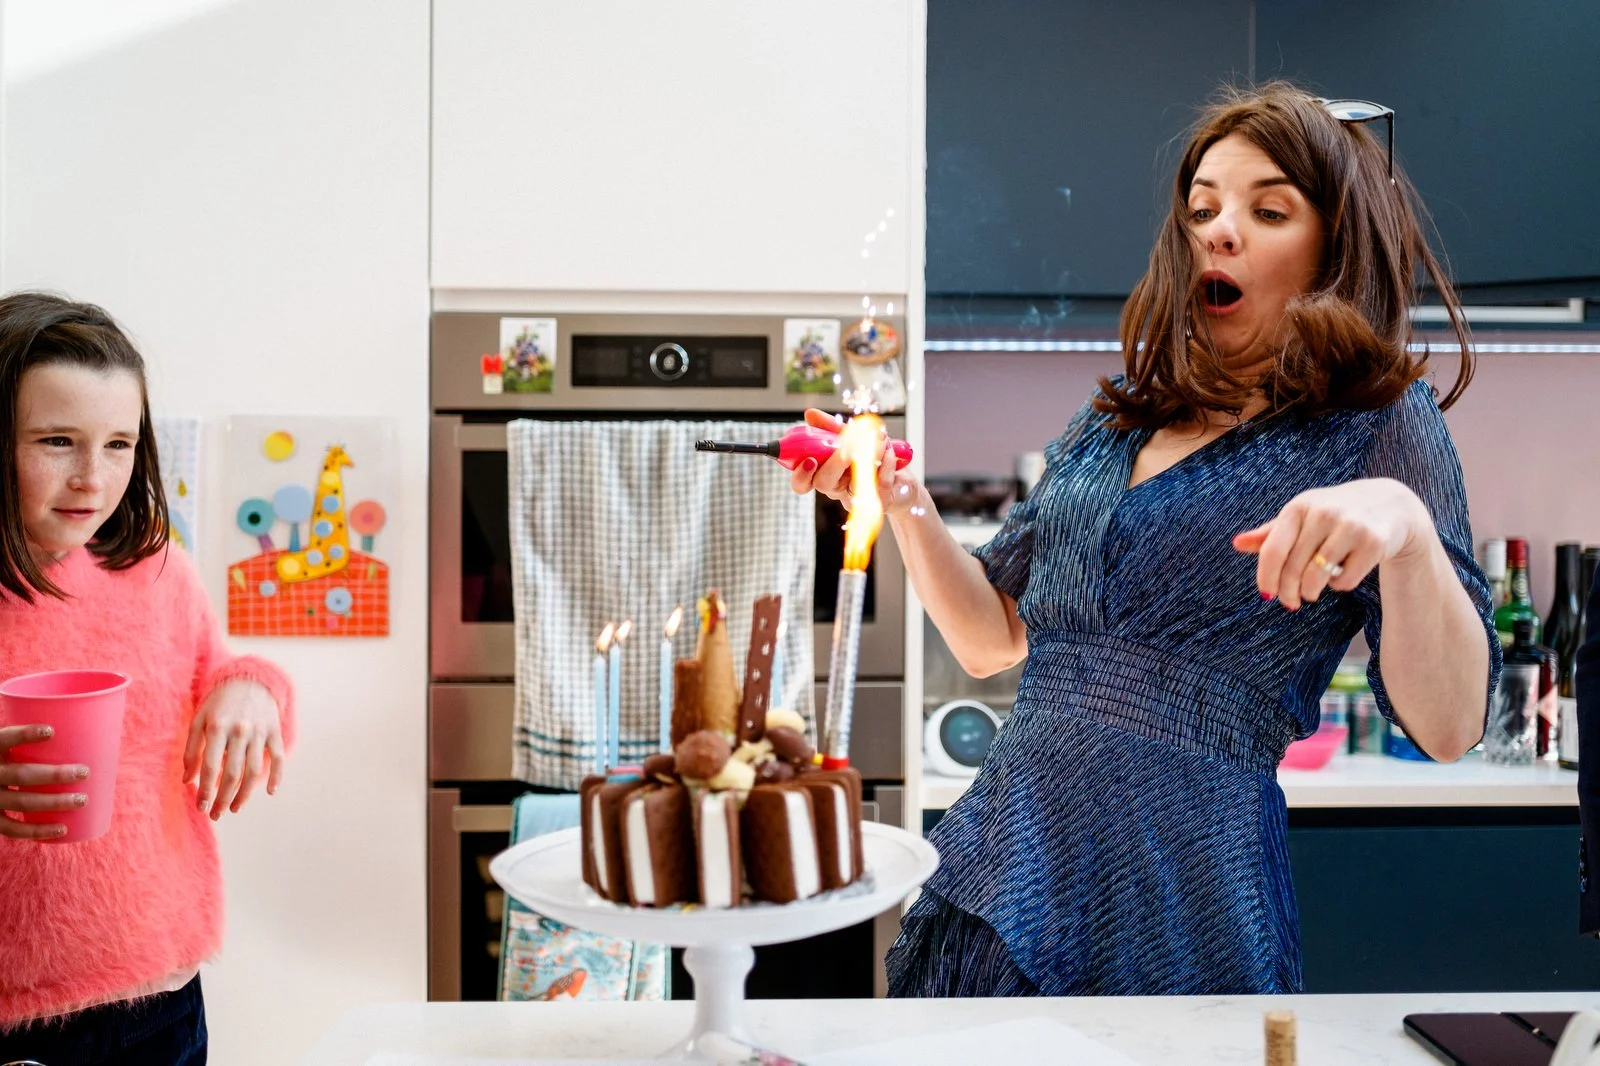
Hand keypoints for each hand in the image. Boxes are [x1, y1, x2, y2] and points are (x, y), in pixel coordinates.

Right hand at [0, 723, 89, 840]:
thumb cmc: (8, 761)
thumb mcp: (11, 750)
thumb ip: (34, 745)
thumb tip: (89, 734)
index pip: (4, 739)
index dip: (24, 735)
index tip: (51, 731)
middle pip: (21, 775)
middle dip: (54, 775)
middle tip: (85, 772)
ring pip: (21, 802)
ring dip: (54, 803)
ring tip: (82, 800)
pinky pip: (12, 829)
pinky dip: (37, 831)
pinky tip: (62, 828)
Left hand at [184, 680, 284, 819]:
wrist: (249, 680)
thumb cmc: (219, 704)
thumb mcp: (199, 720)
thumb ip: (191, 750)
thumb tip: (187, 780)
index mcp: (217, 727)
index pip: (211, 767)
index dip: (206, 790)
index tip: (201, 807)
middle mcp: (240, 730)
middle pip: (232, 773)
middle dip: (223, 798)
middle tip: (216, 814)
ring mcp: (260, 731)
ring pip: (254, 770)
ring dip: (245, 794)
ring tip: (235, 808)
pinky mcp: (274, 732)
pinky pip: (277, 758)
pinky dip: (276, 776)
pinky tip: (269, 792)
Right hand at [788, 408, 920, 516]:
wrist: (901, 480)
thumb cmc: (871, 458)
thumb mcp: (850, 436)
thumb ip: (829, 427)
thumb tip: (810, 414)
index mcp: (824, 474)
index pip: (802, 483)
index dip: (801, 476)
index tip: (809, 460)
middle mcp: (837, 489)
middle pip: (824, 484)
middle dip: (835, 463)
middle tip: (847, 448)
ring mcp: (857, 498)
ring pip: (855, 483)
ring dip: (868, 456)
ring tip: (879, 438)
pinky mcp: (879, 502)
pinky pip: (880, 484)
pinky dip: (887, 463)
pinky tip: (891, 451)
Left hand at [1232, 477, 1432, 609]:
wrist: (1390, 504)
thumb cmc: (1335, 513)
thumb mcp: (1302, 515)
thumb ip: (1271, 533)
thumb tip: (1237, 544)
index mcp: (1299, 507)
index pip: (1272, 550)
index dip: (1266, 577)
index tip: (1267, 594)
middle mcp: (1323, 513)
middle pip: (1293, 568)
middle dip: (1288, 593)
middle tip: (1289, 603)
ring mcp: (1350, 527)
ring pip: (1316, 578)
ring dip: (1310, 592)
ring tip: (1311, 591)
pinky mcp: (1373, 543)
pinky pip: (1344, 580)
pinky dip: (1339, 585)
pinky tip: (1342, 573)